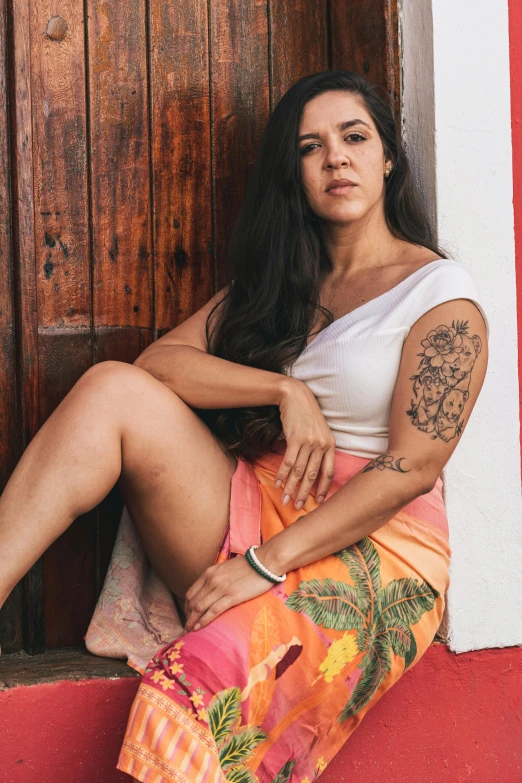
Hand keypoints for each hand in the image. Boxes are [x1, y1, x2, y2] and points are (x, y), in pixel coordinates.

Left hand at [184, 556, 273, 631]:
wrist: (264, 562)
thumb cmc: (248, 566)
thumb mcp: (226, 568)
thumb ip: (216, 578)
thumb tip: (212, 591)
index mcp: (209, 573)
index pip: (191, 593)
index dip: (187, 607)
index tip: (188, 616)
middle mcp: (212, 580)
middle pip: (193, 602)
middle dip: (187, 617)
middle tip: (186, 628)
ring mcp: (221, 588)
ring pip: (200, 608)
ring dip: (192, 621)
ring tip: (188, 632)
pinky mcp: (232, 596)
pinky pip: (213, 611)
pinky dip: (203, 621)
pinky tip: (199, 628)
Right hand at [276, 379, 335, 508]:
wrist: (296, 397)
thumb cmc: (306, 415)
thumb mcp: (319, 432)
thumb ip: (319, 448)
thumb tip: (312, 468)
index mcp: (330, 445)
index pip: (329, 472)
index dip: (323, 488)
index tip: (319, 502)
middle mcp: (322, 445)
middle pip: (312, 475)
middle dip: (304, 493)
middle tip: (297, 507)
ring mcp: (309, 442)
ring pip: (299, 471)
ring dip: (290, 487)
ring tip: (285, 500)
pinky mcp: (295, 439)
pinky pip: (288, 462)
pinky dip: (282, 474)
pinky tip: (277, 483)